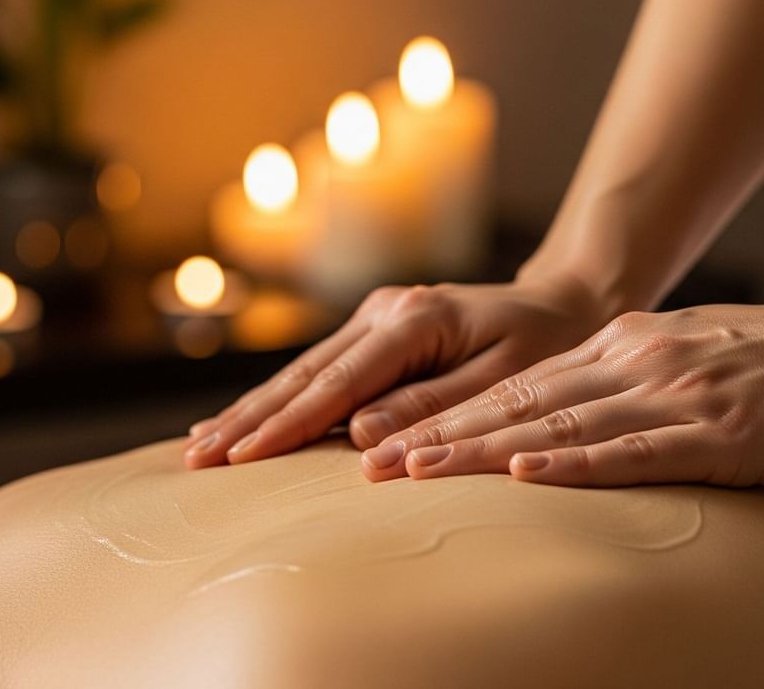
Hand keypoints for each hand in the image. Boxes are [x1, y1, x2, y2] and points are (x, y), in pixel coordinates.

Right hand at [183, 273, 610, 468]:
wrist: (566, 302)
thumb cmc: (546, 346)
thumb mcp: (506, 379)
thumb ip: (436, 406)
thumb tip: (361, 436)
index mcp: (416, 320)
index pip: (339, 382)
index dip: (288, 423)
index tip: (242, 456)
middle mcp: (385, 310)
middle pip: (305, 375)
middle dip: (248, 419)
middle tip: (197, 460)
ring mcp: (376, 315)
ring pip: (302, 372)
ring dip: (251, 411)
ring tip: (200, 447)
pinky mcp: (376, 330)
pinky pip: (318, 371)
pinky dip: (278, 399)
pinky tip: (241, 422)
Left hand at [360, 285, 763, 486]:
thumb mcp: (689, 354)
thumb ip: (630, 376)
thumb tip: (574, 407)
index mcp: (625, 346)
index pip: (518, 385)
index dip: (449, 414)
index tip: (390, 438)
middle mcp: (634, 362)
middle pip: (516, 402)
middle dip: (438, 435)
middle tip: (368, 461)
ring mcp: (673, 394)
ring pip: (556, 423)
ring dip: (479, 451)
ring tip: (413, 471)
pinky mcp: (718, 433)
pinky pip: (633, 450)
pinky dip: (573, 463)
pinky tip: (526, 474)